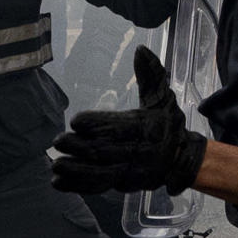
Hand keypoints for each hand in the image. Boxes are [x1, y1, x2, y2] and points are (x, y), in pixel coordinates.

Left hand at [49, 46, 205, 194]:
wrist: (181, 159)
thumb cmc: (168, 125)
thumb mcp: (163, 98)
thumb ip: (151, 75)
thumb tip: (140, 50)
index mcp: (146, 129)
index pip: (119, 128)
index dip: (96, 125)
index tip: (76, 121)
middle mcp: (138, 152)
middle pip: (105, 152)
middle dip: (80, 147)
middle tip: (59, 141)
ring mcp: (130, 171)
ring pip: (100, 173)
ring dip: (76, 170)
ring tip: (56, 164)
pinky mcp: (122, 185)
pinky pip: (99, 187)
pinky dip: (78, 186)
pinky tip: (58, 182)